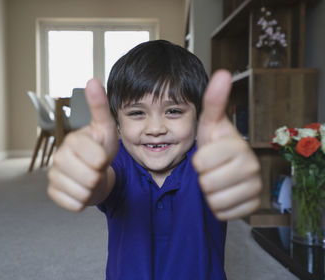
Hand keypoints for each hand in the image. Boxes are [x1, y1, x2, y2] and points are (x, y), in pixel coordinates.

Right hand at [47, 79, 117, 211]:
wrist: (96, 173)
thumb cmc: (102, 149)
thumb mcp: (106, 128)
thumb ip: (99, 106)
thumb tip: (92, 79)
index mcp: (71, 140)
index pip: (97, 159)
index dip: (105, 160)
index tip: (101, 154)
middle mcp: (58, 157)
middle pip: (90, 178)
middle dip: (99, 175)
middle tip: (95, 168)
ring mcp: (53, 175)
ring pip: (82, 193)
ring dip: (92, 189)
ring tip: (89, 177)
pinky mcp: (53, 192)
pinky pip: (74, 204)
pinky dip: (83, 201)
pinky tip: (81, 189)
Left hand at [192, 70, 261, 220]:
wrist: (223, 168)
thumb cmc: (214, 144)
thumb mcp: (209, 123)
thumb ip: (214, 101)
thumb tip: (223, 73)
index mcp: (240, 146)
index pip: (202, 163)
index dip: (198, 160)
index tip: (207, 153)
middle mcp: (252, 167)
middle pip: (208, 183)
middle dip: (203, 177)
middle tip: (211, 169)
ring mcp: (254, 188)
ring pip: (214, 200)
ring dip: (208, 192)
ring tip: (216, 180)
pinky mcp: (252, 207)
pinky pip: (222, 213)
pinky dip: (217, 206)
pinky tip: (222, 193)